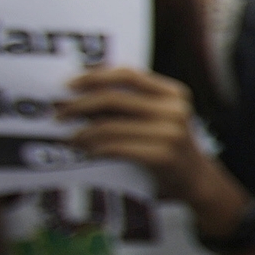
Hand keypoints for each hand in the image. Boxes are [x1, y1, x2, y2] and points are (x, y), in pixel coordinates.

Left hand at [60, 64, 212, 205]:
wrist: (195, 180)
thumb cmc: (167, 145)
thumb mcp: (158, 116)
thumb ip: (132, 102)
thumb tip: (79, 94)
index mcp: (173, 93)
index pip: (128, 74)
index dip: (94, 76)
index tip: (68, 85)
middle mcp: (174, 109)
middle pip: (114, 98)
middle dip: (79, 105)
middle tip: (59, 115)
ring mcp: (171, 133)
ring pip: (110, 126)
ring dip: (83, 133)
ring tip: (71, 139)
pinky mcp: (163, 156)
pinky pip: (116, 148)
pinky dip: (96, 149)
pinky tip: (87, 152)